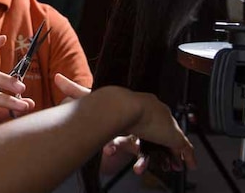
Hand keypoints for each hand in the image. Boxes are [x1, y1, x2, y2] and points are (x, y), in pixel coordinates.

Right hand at [55, 74, 195, 172]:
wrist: (127, 106)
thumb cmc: (110, 103)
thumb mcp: (88, 97)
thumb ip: (73, 89)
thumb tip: (56, 78)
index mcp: (137, 110)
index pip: (141, 123)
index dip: (138, 136)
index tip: (130, 147)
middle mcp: (152, 117)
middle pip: (157, 133)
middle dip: (157, 147)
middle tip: (149, 162)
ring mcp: (164, 127)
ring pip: (169, 144)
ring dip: (170, 156)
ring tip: (169, 166)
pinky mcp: (174, 136)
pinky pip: (184, 149)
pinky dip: (187, 156)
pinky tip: (187, 164)